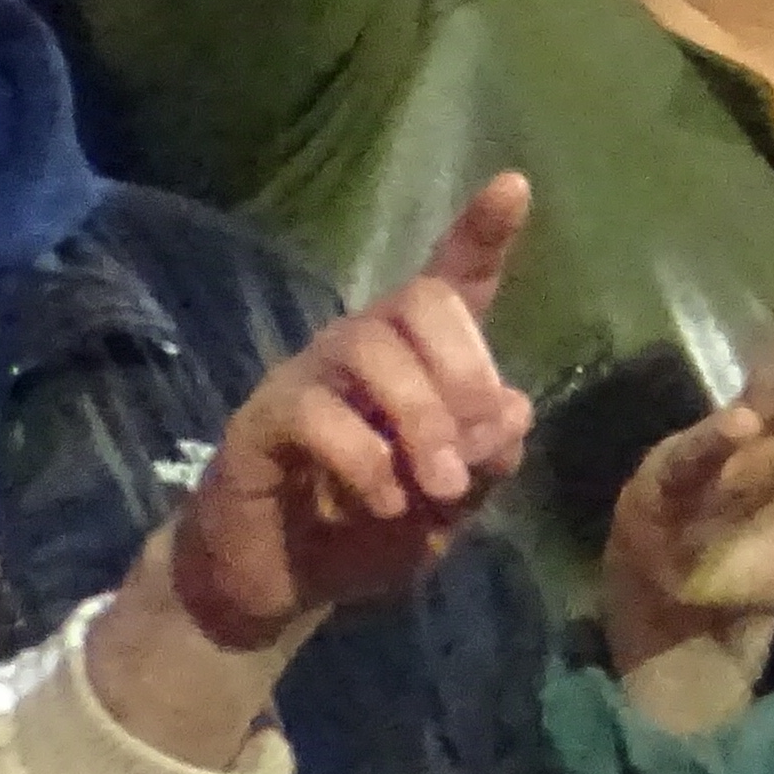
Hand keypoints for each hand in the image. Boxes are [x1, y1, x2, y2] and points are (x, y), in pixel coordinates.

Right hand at [166, 179, 536, 652]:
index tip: (513, 186)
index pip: (451, 280)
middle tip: (476, 455)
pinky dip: (366, 459)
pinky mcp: (260, 420)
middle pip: (421, 302)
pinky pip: (318, 412)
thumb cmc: (367, 535)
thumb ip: (485, 459)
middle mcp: (360, 349)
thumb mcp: (449, 507)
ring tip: (437, 490)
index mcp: (415, 361)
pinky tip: (384, 501)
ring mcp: (306, 377)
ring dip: (422, 422)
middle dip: (465, 372)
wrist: (275, 587)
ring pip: (372, 350)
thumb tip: (513, 407)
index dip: (482, 233)